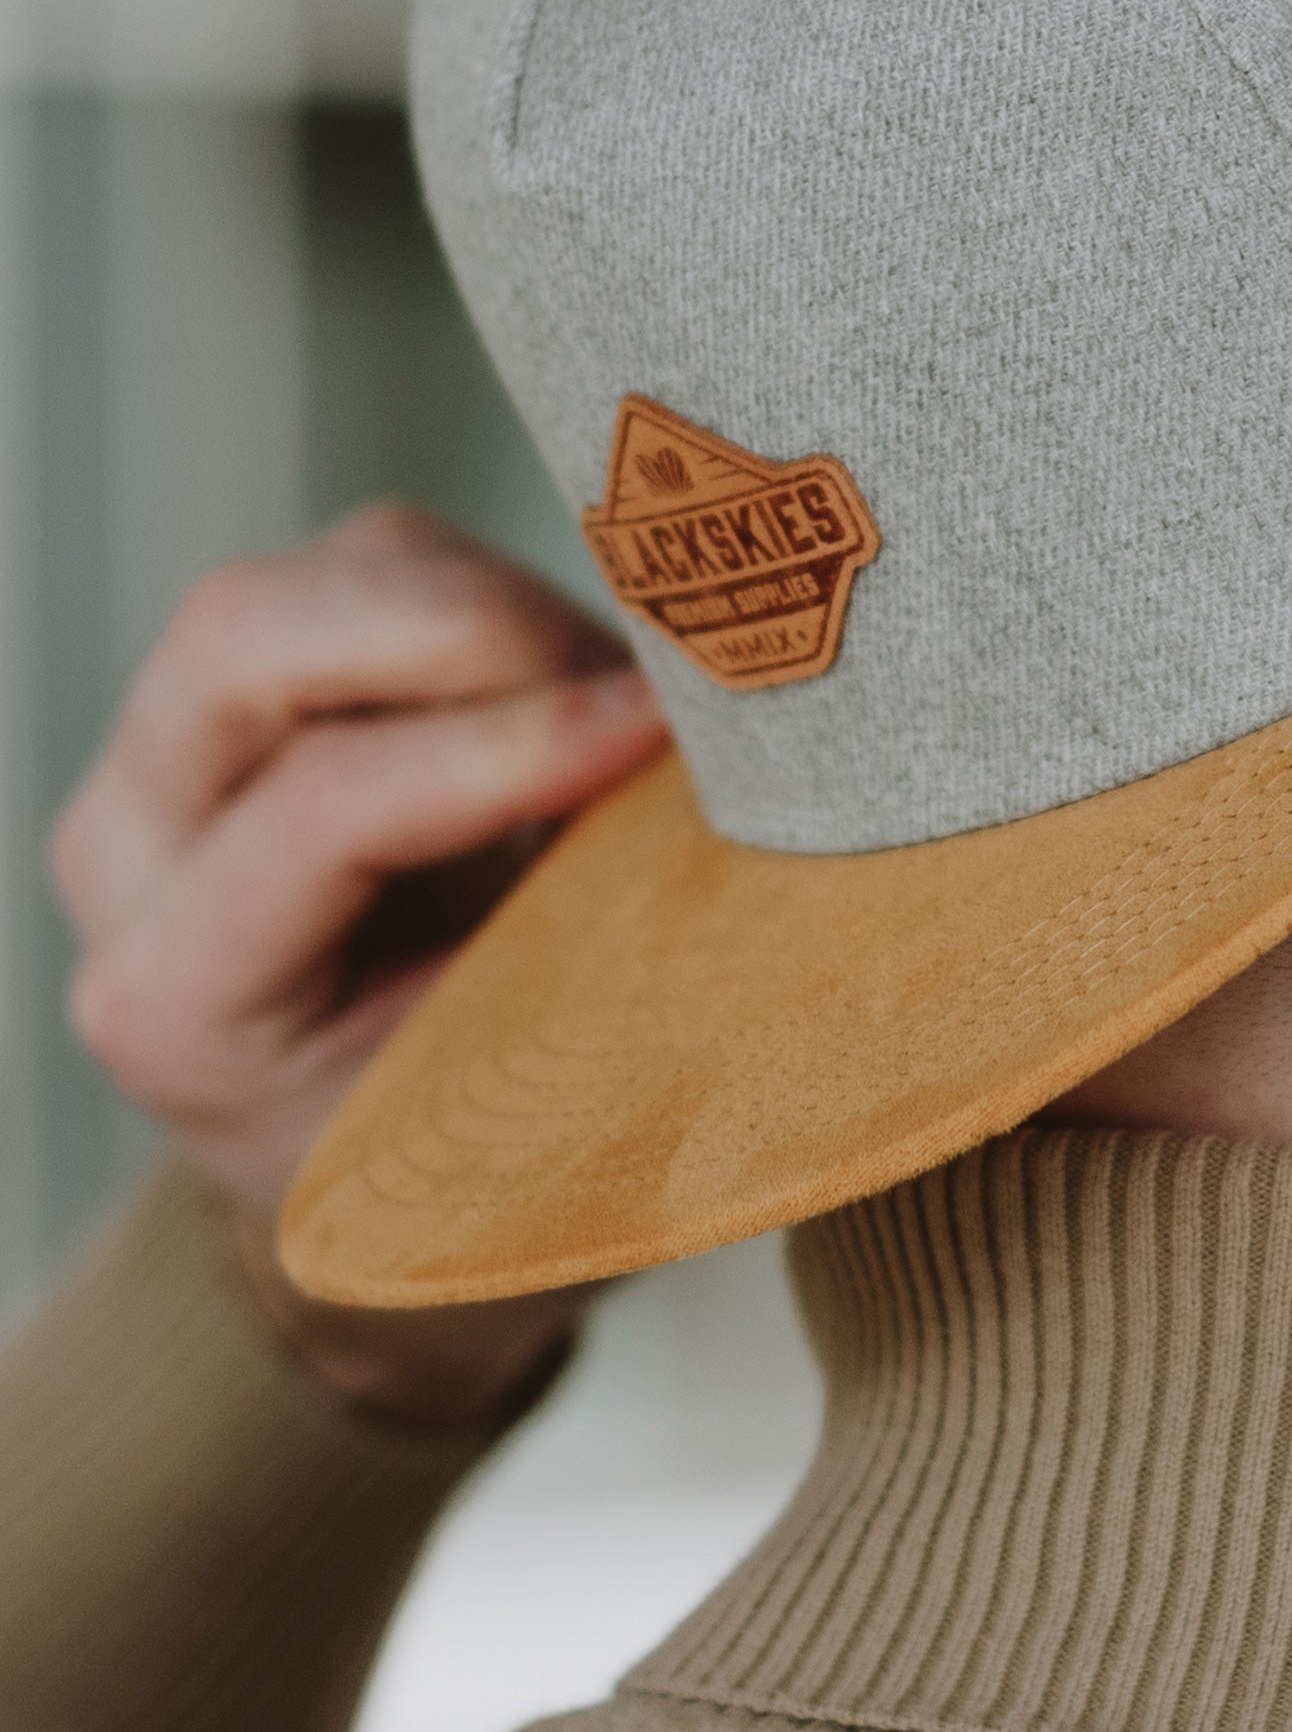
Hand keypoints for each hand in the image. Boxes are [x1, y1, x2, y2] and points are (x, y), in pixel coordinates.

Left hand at [51, 503, 670, 1425]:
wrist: (370, 1164)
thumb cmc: (460, 1164)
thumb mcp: (525, 1112)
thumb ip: (596, 962)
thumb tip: (724, 805)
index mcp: (175, 1001)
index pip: (322, 813)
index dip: (506, 749)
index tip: (658, 735)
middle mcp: (128, 855)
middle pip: (242, 637)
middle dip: (467, 627)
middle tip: (634, 690)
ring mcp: (168, 754)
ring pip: (318, 577)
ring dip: (496, 614)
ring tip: (619, 716)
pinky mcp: (246, 683)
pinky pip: (371, 566)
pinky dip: (497, 600)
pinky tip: (571, 695)